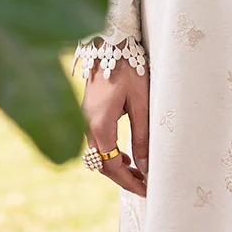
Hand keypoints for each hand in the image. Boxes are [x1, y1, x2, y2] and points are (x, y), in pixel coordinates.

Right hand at [81, 55, 148, 196]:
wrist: (109, 42)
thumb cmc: (128, 69)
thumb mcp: (140, 102)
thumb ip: (142, 135)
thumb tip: (145, 165)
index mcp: (100, 125)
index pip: (112, 166)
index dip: (129, 182)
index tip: (147, 189)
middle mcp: (87, 125)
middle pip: (102, 163)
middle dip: (122, 178)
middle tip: (144, 185)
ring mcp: (85, 118)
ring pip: (97, 153)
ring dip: (115, 166)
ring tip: (137, 173)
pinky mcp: (88, 112)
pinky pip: (96, 141)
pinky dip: (109, 152)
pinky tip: (124, 154)